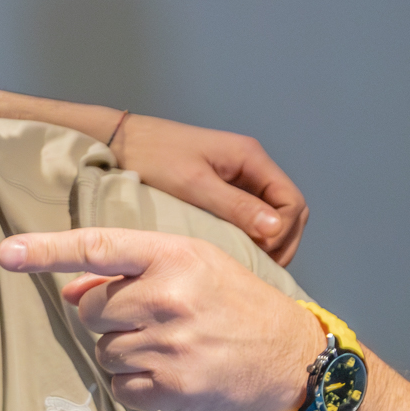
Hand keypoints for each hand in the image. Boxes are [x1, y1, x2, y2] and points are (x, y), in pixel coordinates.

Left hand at [0, 227, 326, 410]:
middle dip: (109, 317)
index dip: (46, 251)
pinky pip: (118, 387)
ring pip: (102, 351)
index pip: (97, 248)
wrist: (289, 357)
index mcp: (174, 256)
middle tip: (152, 319)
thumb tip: (68, 290)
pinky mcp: (172, 388)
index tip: (7, 253)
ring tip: (169, 345)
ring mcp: (170, 345)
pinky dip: (133, 384)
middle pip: (90, 311)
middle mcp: (170, 297)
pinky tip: (168, 373)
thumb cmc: (231, 302)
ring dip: (123, 352)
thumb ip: (127, 273)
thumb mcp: (190, 267)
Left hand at [112, 115, 308, 265]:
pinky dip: (249, 234)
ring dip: (267, 240)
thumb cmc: (151, 157)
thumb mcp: (194, 186)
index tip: (262, 255)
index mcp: (250, 157)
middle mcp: (251, 164)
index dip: (284, 233)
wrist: (118, 141)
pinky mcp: (221, 187)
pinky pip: (248, 214)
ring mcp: (237, 176)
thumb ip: (235, 207)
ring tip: (247, 266)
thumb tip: (276, 230)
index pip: (292, 202)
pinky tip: (233, 253)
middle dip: (281, 241)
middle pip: (287, 210)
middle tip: (259, 269)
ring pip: (270, 214)